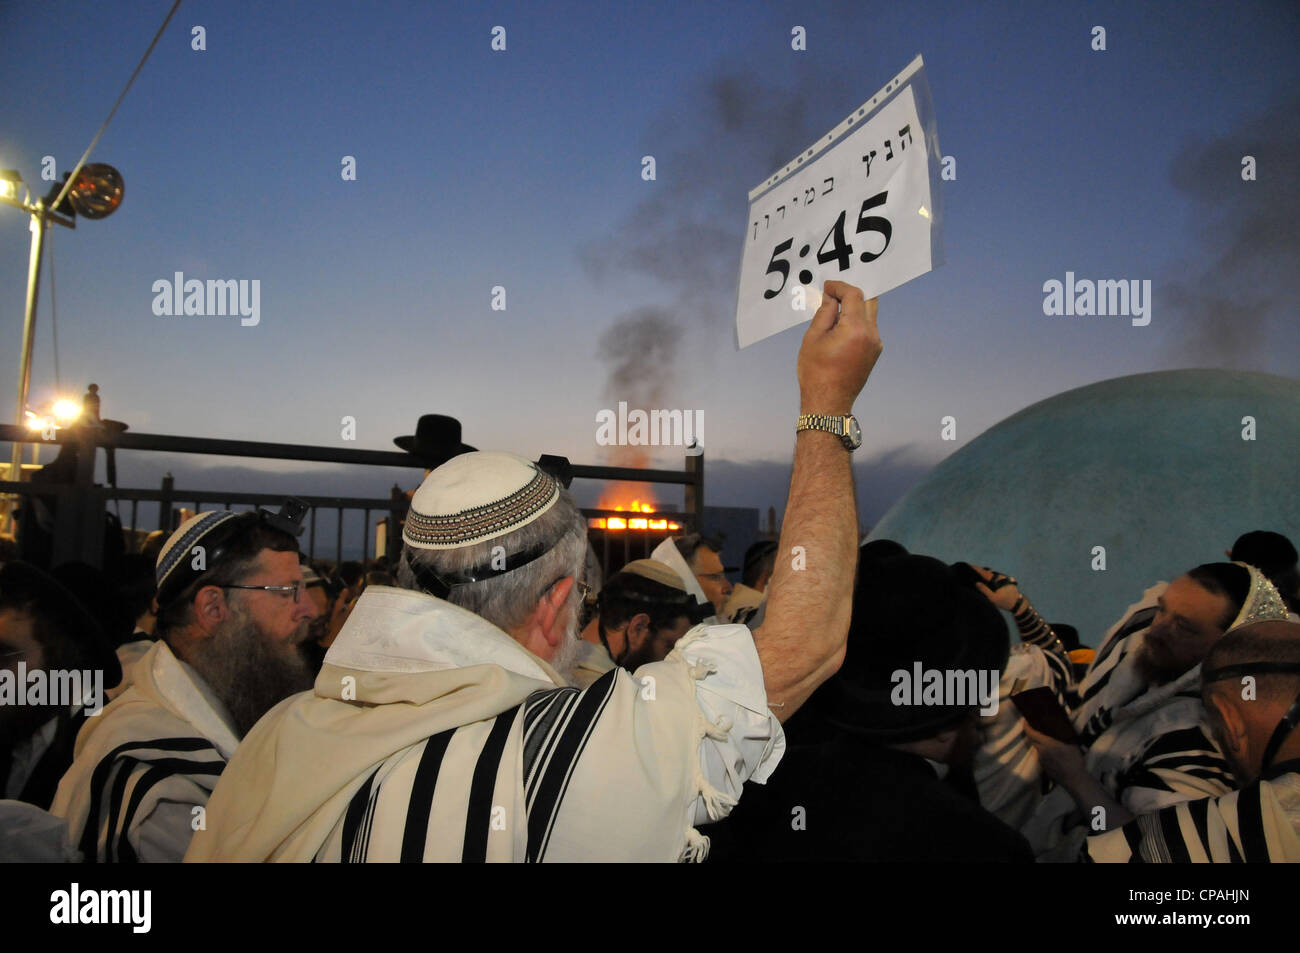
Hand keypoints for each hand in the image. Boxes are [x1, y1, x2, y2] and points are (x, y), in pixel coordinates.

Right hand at [797, 280, 880, 414]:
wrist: (828, 401)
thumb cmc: (816, 372)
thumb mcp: (813, 338)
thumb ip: (824, 313)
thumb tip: (830, 298)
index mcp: (856, 329)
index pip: (854, 295)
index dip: (840, 287)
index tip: (827, 287)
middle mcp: (872, 334)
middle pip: (869, 300)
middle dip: (852, 294)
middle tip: (834, 294)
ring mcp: (876, 344)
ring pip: (870, 314)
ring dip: (854, 307)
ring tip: (834, 311)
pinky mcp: (874, 351)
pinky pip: (868, 327)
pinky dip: (857, 321)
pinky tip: (840, 327)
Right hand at [972, 565, 1021, 611]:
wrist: (1018, 604)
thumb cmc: (1005, 602)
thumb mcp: (993, 598)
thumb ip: (984, 590)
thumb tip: (977, 583)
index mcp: (997, 579)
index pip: (984, 572)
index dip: (976, 569)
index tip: (969, 565)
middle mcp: (1000, 576)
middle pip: (988, 572)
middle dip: (980, 571)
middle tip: (970, 571)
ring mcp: (1004, 578)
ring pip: (992, 574)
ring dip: (985, 575)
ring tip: (977, 576)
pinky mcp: (1006, 580)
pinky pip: (995, 577)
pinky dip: (990, 577)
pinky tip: (986, 581)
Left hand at [1023, 723, 1086, 786]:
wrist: (1075, 780)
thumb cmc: (1075, 761)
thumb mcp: (1072, 745)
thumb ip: (1064, 736)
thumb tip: (1061, 728)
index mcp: (1048, 744)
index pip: (1031, 734)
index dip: (1027, 726)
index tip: (1025, 721)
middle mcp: (1042, 752)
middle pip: (1032, 741)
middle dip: (1032, 734)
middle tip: (1037, 729)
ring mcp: (1041, 760)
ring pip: (1037, 749)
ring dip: (1039, 744)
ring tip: (1047, 741)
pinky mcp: (1043, 767)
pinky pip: (1041, 757)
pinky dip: (1043, 753)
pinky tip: (1052, 754)